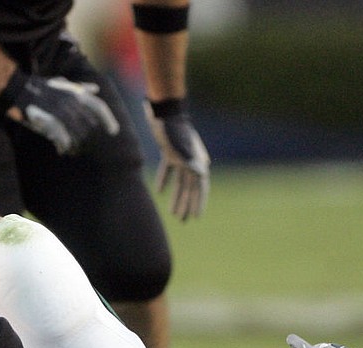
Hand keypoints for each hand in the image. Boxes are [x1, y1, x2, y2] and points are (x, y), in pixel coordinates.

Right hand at [1, 72, 118, 154]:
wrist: (19, 89)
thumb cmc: (41, 88)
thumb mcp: (62, 84)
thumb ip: (80, 88)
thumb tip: (96, 88)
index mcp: (76, 92)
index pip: (99, 106)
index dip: (108, 119)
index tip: (114, 131)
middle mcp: (71, 101)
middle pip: (88, 125)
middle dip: (87, 138)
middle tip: (83, 148)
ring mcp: (60, 110)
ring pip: (77, 133)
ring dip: (76, 144)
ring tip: (73, 151)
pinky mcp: (49, 119)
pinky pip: (62, 136)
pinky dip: (64, 144)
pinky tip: (62, 150)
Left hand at [145, 99, 208, 220]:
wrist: (164, 112)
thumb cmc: (174, 129)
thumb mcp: (183, 145)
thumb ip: (192, 158)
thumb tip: (203, 173)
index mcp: (197, 161)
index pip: (201, 187)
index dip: (199, 202)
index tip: (197, 217)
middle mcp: (191, 161)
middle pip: (190, 188)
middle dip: (187, 205)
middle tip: (183, 220)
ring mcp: (180, 157)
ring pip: (180, 182)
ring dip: (177, 197)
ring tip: (174, 213)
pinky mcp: (169, 153)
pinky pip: (168, 171)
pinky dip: (164, 181)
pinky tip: (159, 192)